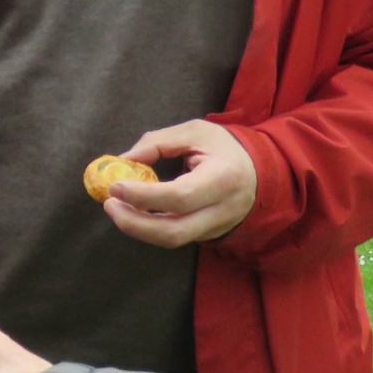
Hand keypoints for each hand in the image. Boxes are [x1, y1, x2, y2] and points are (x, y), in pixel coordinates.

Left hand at [102, 120, 257, 246]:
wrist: (264, 172)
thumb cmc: (226, 148)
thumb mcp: (195, 132)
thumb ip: (159, 143)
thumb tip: (124, 160)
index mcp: (224, 178)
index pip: (179, 196)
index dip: (143, 195)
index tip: (115, 186)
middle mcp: (222, 210)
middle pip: (173, 232)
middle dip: (134, 223)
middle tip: (109, 204)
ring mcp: (217, 228)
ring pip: (172, 240)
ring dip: (138, 228)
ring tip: (116, 207)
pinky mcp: (209, 235)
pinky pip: (176, 236)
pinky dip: (150, 227)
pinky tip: (135, 211)